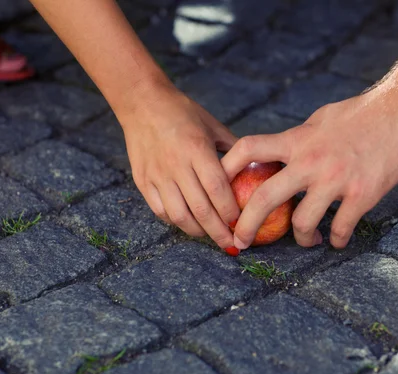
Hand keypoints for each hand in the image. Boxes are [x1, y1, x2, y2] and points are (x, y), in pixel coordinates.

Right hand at [119, 83, 239, 248]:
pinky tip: (189, 223)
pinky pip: (160, 211)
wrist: (142, 103)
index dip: (231, 211)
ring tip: (211, 236)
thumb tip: (256, 169)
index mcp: (196, 149)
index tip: (243, 224)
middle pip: (200, 209)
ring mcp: (157, 175)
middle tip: (232, 246)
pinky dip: (177, 222)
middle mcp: (176, 165)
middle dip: (219, 232)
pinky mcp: (143, 181)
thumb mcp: (212, 125)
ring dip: (198, 232)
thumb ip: (233, 149)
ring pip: (179, 216)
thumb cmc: (183, 112)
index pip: (218, 189)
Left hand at [221, 88, 397, 248]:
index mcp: (297, 139)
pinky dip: (336, 240)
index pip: (248, 149)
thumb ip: (299, 138)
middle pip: (264, 198)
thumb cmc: (363, 111)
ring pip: (302, 223)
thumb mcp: (321, 119)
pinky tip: (336, 239)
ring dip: (300, 239)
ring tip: (306, 241)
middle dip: (246, 225)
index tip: (215, 188)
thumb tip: (284, 150)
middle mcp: (310, 161)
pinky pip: (340, 228)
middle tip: (239, 242)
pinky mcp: (362, 194)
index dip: (225, 168)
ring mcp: (335, 180)